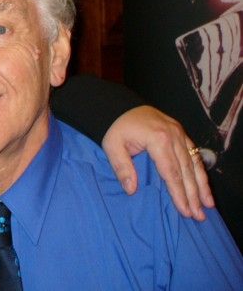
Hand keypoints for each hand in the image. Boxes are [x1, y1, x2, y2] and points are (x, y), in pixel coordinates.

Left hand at [101, 105, 213, 219]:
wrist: (119, 106)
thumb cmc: (115, 128)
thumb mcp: (112, 147)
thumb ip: (122, 168)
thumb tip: (132, 190)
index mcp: (158, 139)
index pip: (171, 172)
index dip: (178, 193)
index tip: (185, 211)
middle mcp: (173, 135)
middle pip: (186, 170)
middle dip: (193, 195)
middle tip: (199, 216)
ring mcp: (179, 132)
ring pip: (194, 163)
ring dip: (202, 185)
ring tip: (208, 205)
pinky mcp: (180, 131)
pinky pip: (193, 153)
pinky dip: (200, 170)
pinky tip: (204, 184)